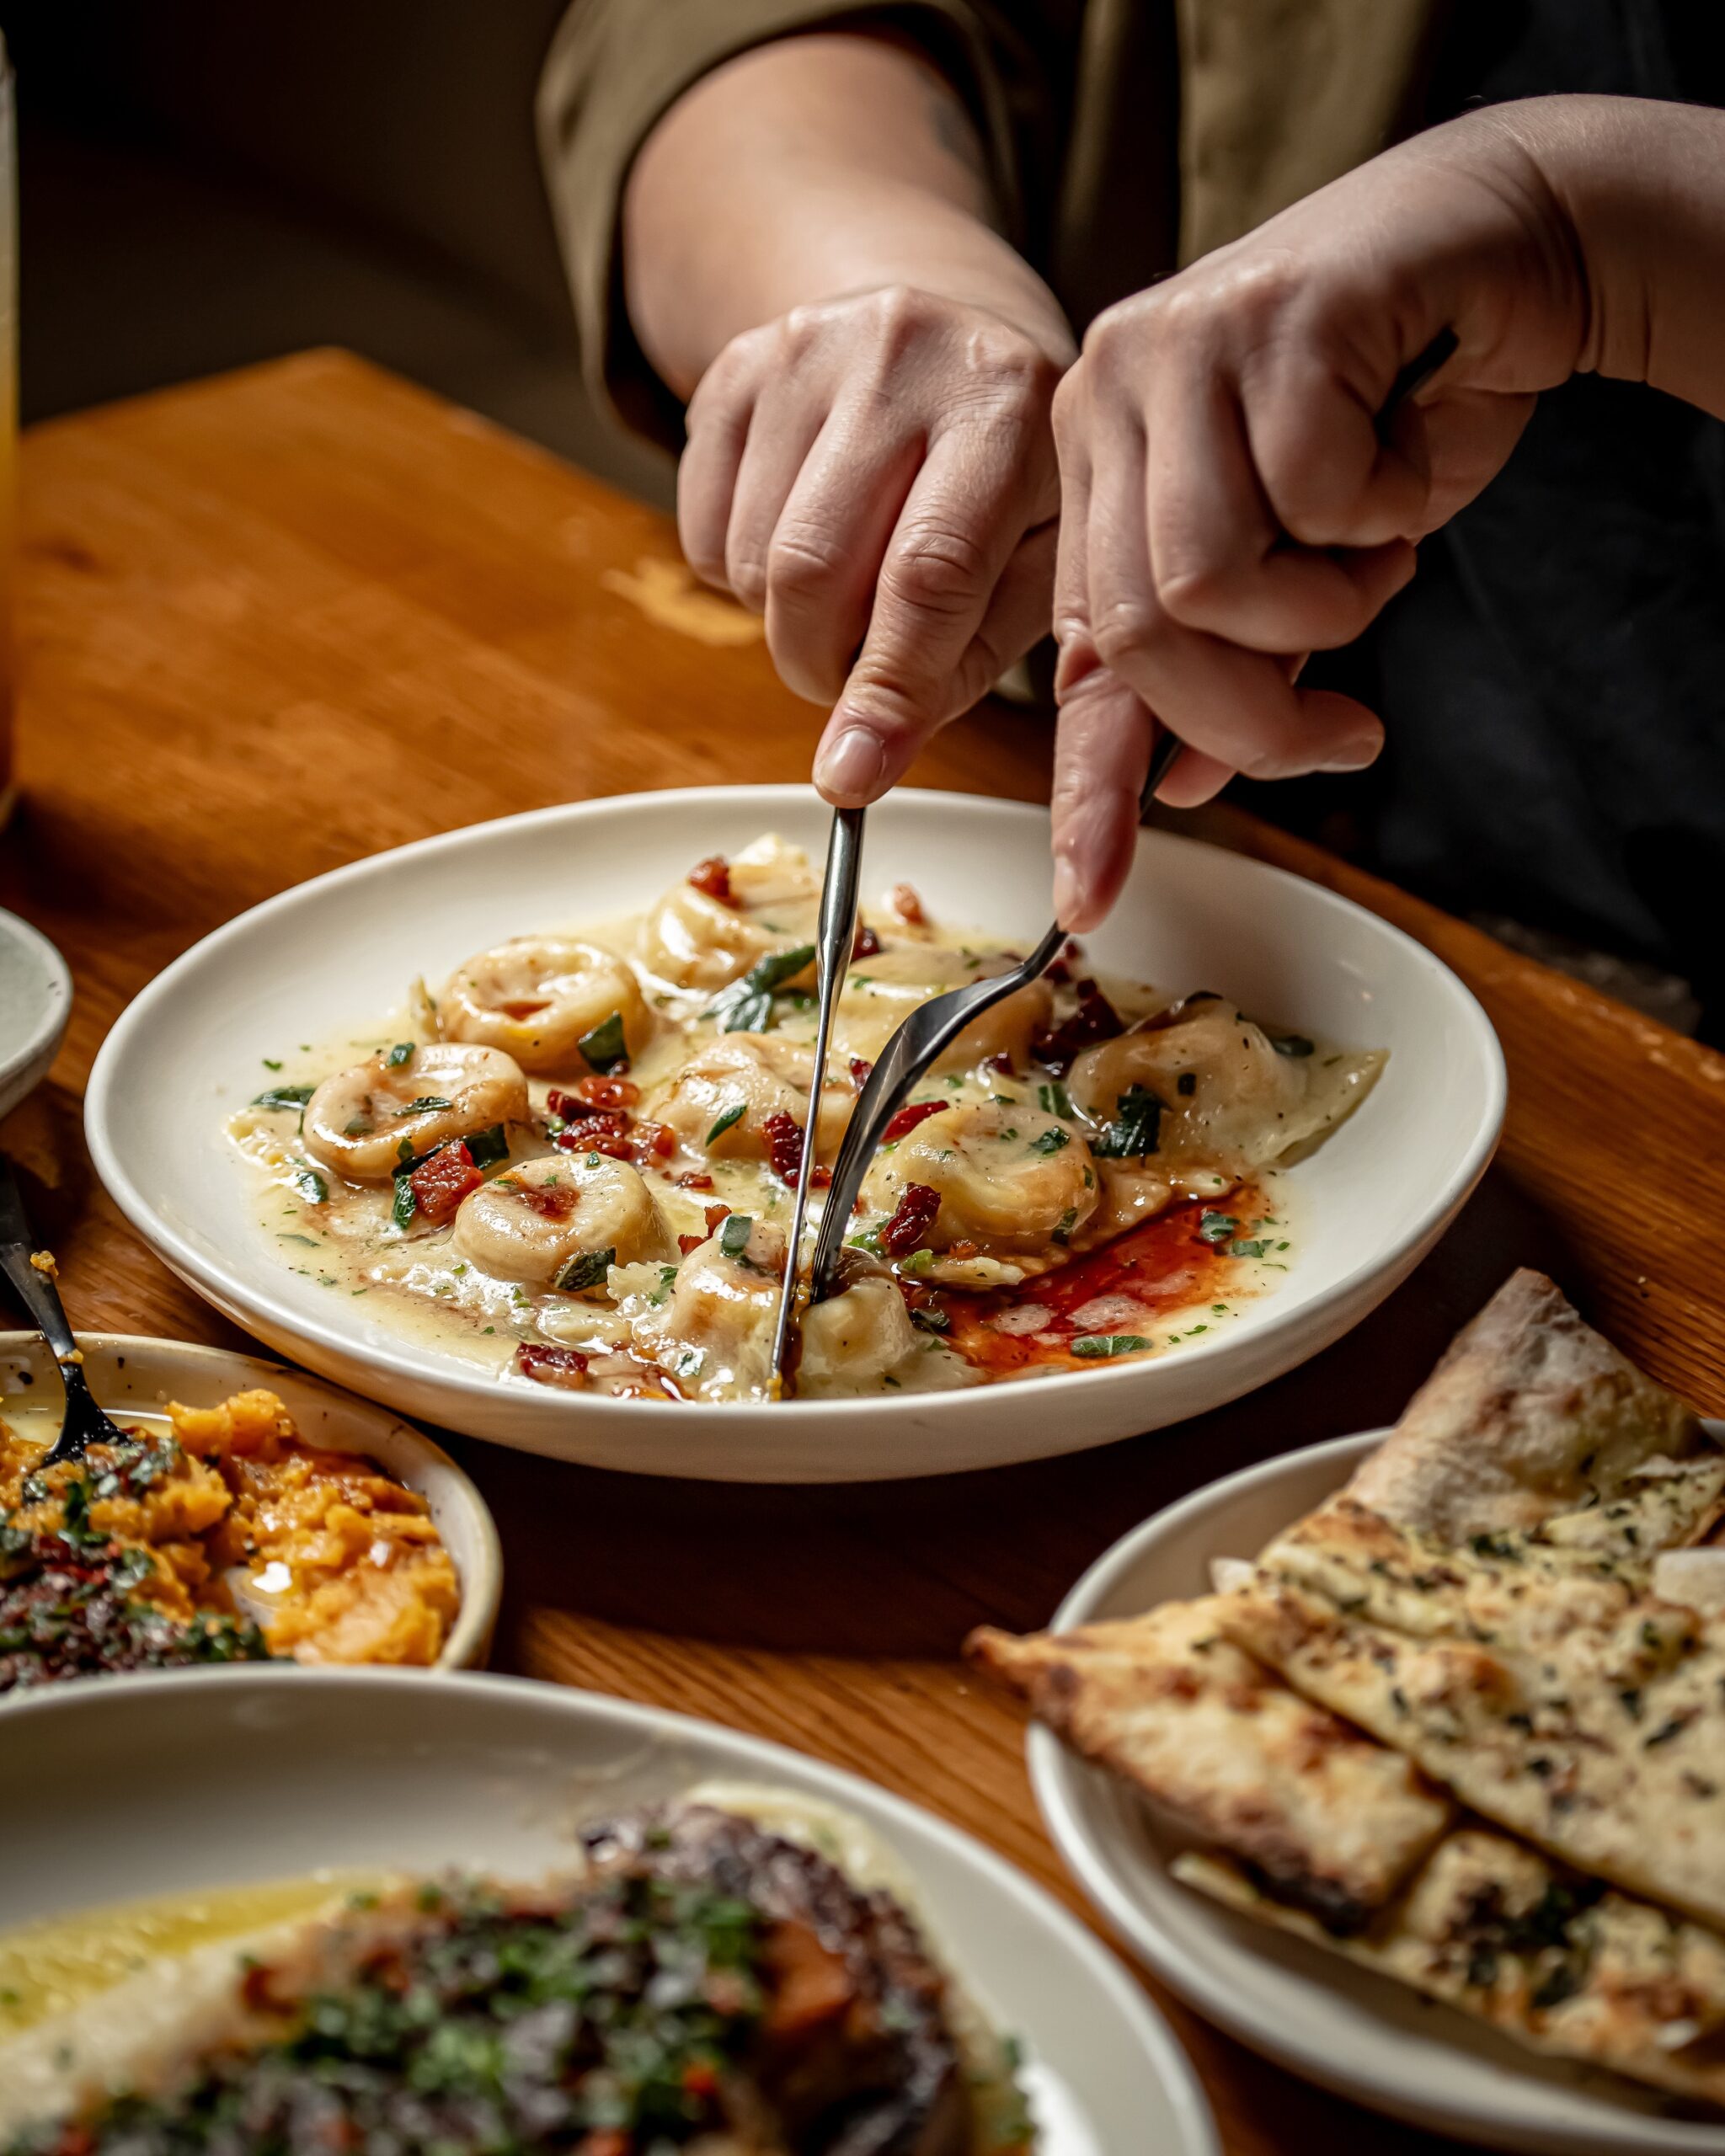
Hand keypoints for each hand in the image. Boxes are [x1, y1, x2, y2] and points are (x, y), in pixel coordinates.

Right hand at [679, 285, 1071, 803]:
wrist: (947, 333)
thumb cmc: (1012, 480)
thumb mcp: (1040, 563)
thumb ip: (968, 665)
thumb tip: (861, 765)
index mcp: (1007, 404)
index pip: (929, 573)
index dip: (885, 688)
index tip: (852, 779)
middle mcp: (903, 354)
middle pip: (814, 569)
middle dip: (820, 665)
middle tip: (850, 678)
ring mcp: (807, 349)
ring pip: (751, 559)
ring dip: (786, 625)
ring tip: (847, 595)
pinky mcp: (733, 367)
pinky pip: (701, 532)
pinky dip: (742, 579)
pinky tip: (801, 541)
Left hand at [1047, 107, 1591, 928]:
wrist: (1496, 248)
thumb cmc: (1394, 409)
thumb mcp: (1307, 568)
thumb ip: (1241, 667)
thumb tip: (1184, 784)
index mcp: (1097, 471)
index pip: (1076, 655)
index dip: (1086, 787)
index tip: (1087, 897)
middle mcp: (1107, 403)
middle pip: (1137, 634)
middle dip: (1252, 717)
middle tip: (1343, 740)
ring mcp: (1171, 349)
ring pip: (1205, 580)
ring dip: (1326, 609)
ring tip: (1378, 557)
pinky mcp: (1261, 314)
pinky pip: (1310, 496)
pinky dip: (1384, 515)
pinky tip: (1403, 458)